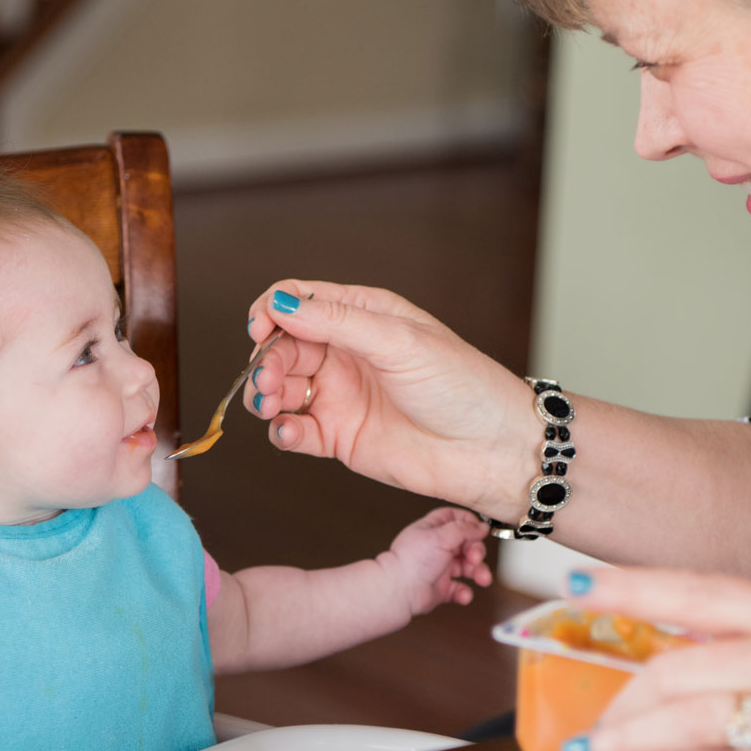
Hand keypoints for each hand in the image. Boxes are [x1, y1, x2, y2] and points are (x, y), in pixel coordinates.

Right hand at [243, 281, 535, 518]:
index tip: (259, 329)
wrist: (491, 450)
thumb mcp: (400, 341)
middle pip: (282, 346)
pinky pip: (295, 431)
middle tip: (268, 381)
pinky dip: (281, 430)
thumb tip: (281, 303)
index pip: (299, 301)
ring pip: (280, 388)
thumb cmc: (461, 385)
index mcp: (363, 316)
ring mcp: (340, 396)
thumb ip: (339, 322)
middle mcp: (346, 353)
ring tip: (271, 405)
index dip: (271, 311)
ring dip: (264, 394)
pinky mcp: (339, 438)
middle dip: (266, 360)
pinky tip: (289, 431)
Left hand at [377, 507, 494, 615]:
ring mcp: (439, 569)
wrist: (398, 591)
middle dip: (476, 551)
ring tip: (482, 580)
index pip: (454, 518)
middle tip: (475, 558)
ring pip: (467, 567)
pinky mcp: (441, 589)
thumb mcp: (441, 536)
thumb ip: (464, 529)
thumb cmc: (411, 562)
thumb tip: (481, 526)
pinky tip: (463, 594)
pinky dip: (465, 592)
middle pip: (466, 544)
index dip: (469, 522)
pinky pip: (459, 589)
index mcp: (433, 530)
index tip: (480, 530)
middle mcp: (437, 548)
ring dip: (478, 572)